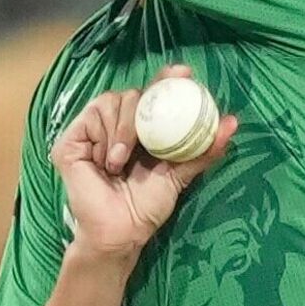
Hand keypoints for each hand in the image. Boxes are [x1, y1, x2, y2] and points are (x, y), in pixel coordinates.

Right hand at [49, 65, 238, 263]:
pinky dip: (104, 137)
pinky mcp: (71, 139)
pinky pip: (90, 117)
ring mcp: (91, 130)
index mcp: (141, 128)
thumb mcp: (179, 174)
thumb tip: (233, 123)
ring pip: (112, 102)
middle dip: (144, 109)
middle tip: (148, 136)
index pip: (153, 94)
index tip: (184, 73)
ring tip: (121, 161)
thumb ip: (202, 150)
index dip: (166, 79)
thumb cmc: (146, 207)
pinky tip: (108, 161)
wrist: (121, 232)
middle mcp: (116, 124)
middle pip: (133, 95)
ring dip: (123, 130)